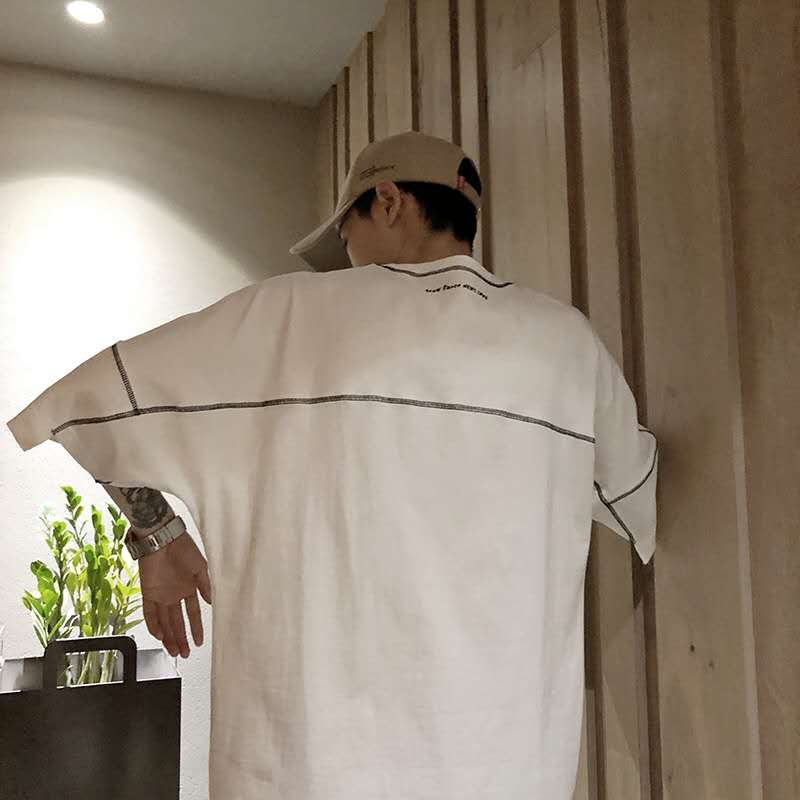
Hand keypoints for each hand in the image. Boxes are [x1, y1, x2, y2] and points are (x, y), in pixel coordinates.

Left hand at [138, 530, 211, 658]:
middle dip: (181, 638)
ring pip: (164, 621)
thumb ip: (205, 585)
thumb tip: (210, 602)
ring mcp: (160, 595)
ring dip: (168, 636)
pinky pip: (149, 613)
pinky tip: (159, 635)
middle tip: (184, 653)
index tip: (199, 642)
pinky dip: (153, 625)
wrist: (163, 538)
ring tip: (173, 650)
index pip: (192, 614)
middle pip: (177, 622)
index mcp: (188, 588)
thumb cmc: (184, 549)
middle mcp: (174, 594)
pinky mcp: (147, 592)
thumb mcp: (200, 567)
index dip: (196, 628)